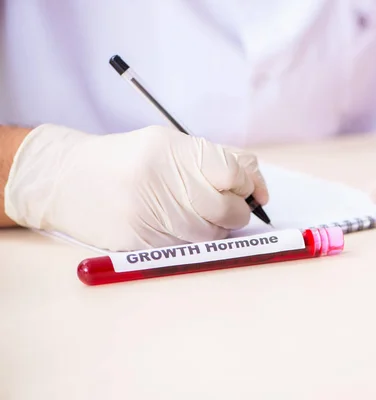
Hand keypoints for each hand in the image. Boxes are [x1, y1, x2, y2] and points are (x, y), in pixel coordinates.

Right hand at [4, 124, 268, 250]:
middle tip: (232, 209)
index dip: (249, 184)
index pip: (233, 172)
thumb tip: (256, 187)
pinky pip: (187, 249)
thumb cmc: (127, 160)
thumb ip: (214, 159)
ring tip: (201, 216)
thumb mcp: (168, 145)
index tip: (249, 191)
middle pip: (228, 209)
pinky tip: (180, 228)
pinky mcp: (138, 242)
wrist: (66, 180)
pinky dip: (194, 242)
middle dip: (237, 212)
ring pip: (211, 235)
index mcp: (171, 149)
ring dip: (217, 230)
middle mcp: (160, 180)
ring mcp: (148, 213)